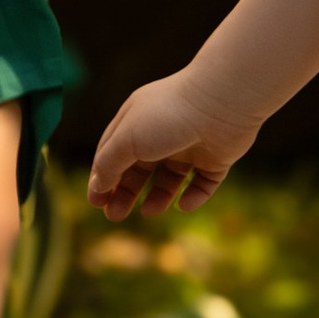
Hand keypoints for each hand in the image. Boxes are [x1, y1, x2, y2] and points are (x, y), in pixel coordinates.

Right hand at [89, 63, 266, 219]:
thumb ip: (109, 164)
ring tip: (150, 211)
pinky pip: (204, 183)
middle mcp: (163, 132)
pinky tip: (185, 205)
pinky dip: (195, 197)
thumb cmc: (168, 115)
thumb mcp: (127, 140)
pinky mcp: (217, 157)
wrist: (222, 102)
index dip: (103, 178)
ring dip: (159, 197)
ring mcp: (191, 145)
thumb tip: (97, 186)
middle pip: (140, 169)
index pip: (114, 152)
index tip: (96, 203)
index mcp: (138, 121)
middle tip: (115, 216)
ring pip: (171, 179)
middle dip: (126, 192)